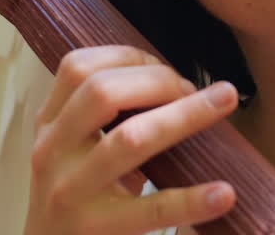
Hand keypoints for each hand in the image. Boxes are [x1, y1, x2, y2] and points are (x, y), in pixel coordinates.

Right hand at [25, 45, 239, 233]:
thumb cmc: (78, 198)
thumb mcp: (74, 152)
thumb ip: (105, 117)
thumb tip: (179, 85)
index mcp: (49, 126)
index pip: (79, 67)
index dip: (129, 57)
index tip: (166, 70)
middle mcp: (52, 153)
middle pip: (102, 92)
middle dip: (159, 80)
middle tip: (197, 91)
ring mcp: (70, 193)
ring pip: (129, 140)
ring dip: (185, 115)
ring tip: (225, 102)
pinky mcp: (95, 231)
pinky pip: (151, 211)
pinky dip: (191, 199)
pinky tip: (224, 193)